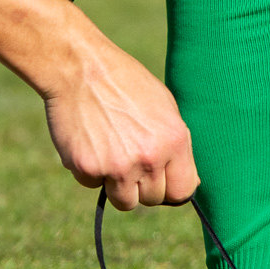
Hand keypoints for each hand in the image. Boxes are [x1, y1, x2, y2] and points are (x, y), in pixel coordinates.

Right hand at [40, 36, 198, 209]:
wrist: (80, 67)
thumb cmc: (125, 83)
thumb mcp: (164, 107)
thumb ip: (177, 146)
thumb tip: (189, 183)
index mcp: (174, 141)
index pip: (182, 191)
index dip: (170, 189)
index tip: (159, 180)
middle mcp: (149, 158)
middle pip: (152, 199)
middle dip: (141, 184)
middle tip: (127, 154)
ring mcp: (117, 166)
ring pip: (124, 201)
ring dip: (116, 183)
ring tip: (109, 149)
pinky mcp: (87, 168)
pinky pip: (92, 185)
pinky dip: (89, 170)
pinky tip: (88, 141)